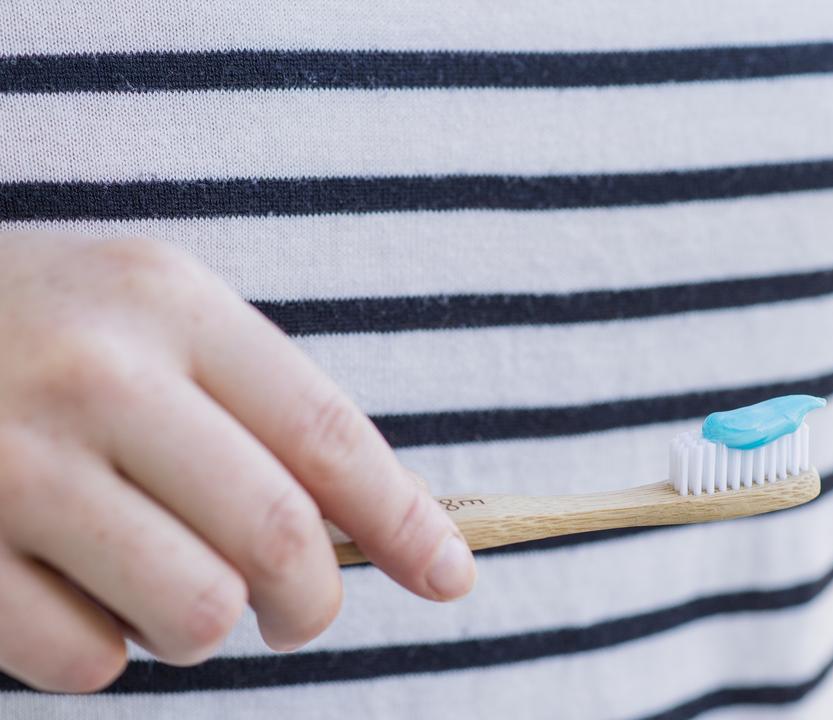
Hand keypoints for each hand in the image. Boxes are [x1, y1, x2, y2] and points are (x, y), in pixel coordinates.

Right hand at [0, 233, 475, 692]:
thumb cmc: (35, 331)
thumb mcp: (151, 321)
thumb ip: (257, 409)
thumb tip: (383, 531)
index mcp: (169, 305)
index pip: (327, 433)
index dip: (404, 520)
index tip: (452, 578)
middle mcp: (96, 375)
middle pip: (277, 538)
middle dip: (310, 602)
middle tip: (294, 612)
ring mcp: (9, 465)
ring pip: (193, 615)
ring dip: (203, 628)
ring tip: (162, 583)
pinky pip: (86, 660)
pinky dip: (103, 652)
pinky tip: (72, 594)